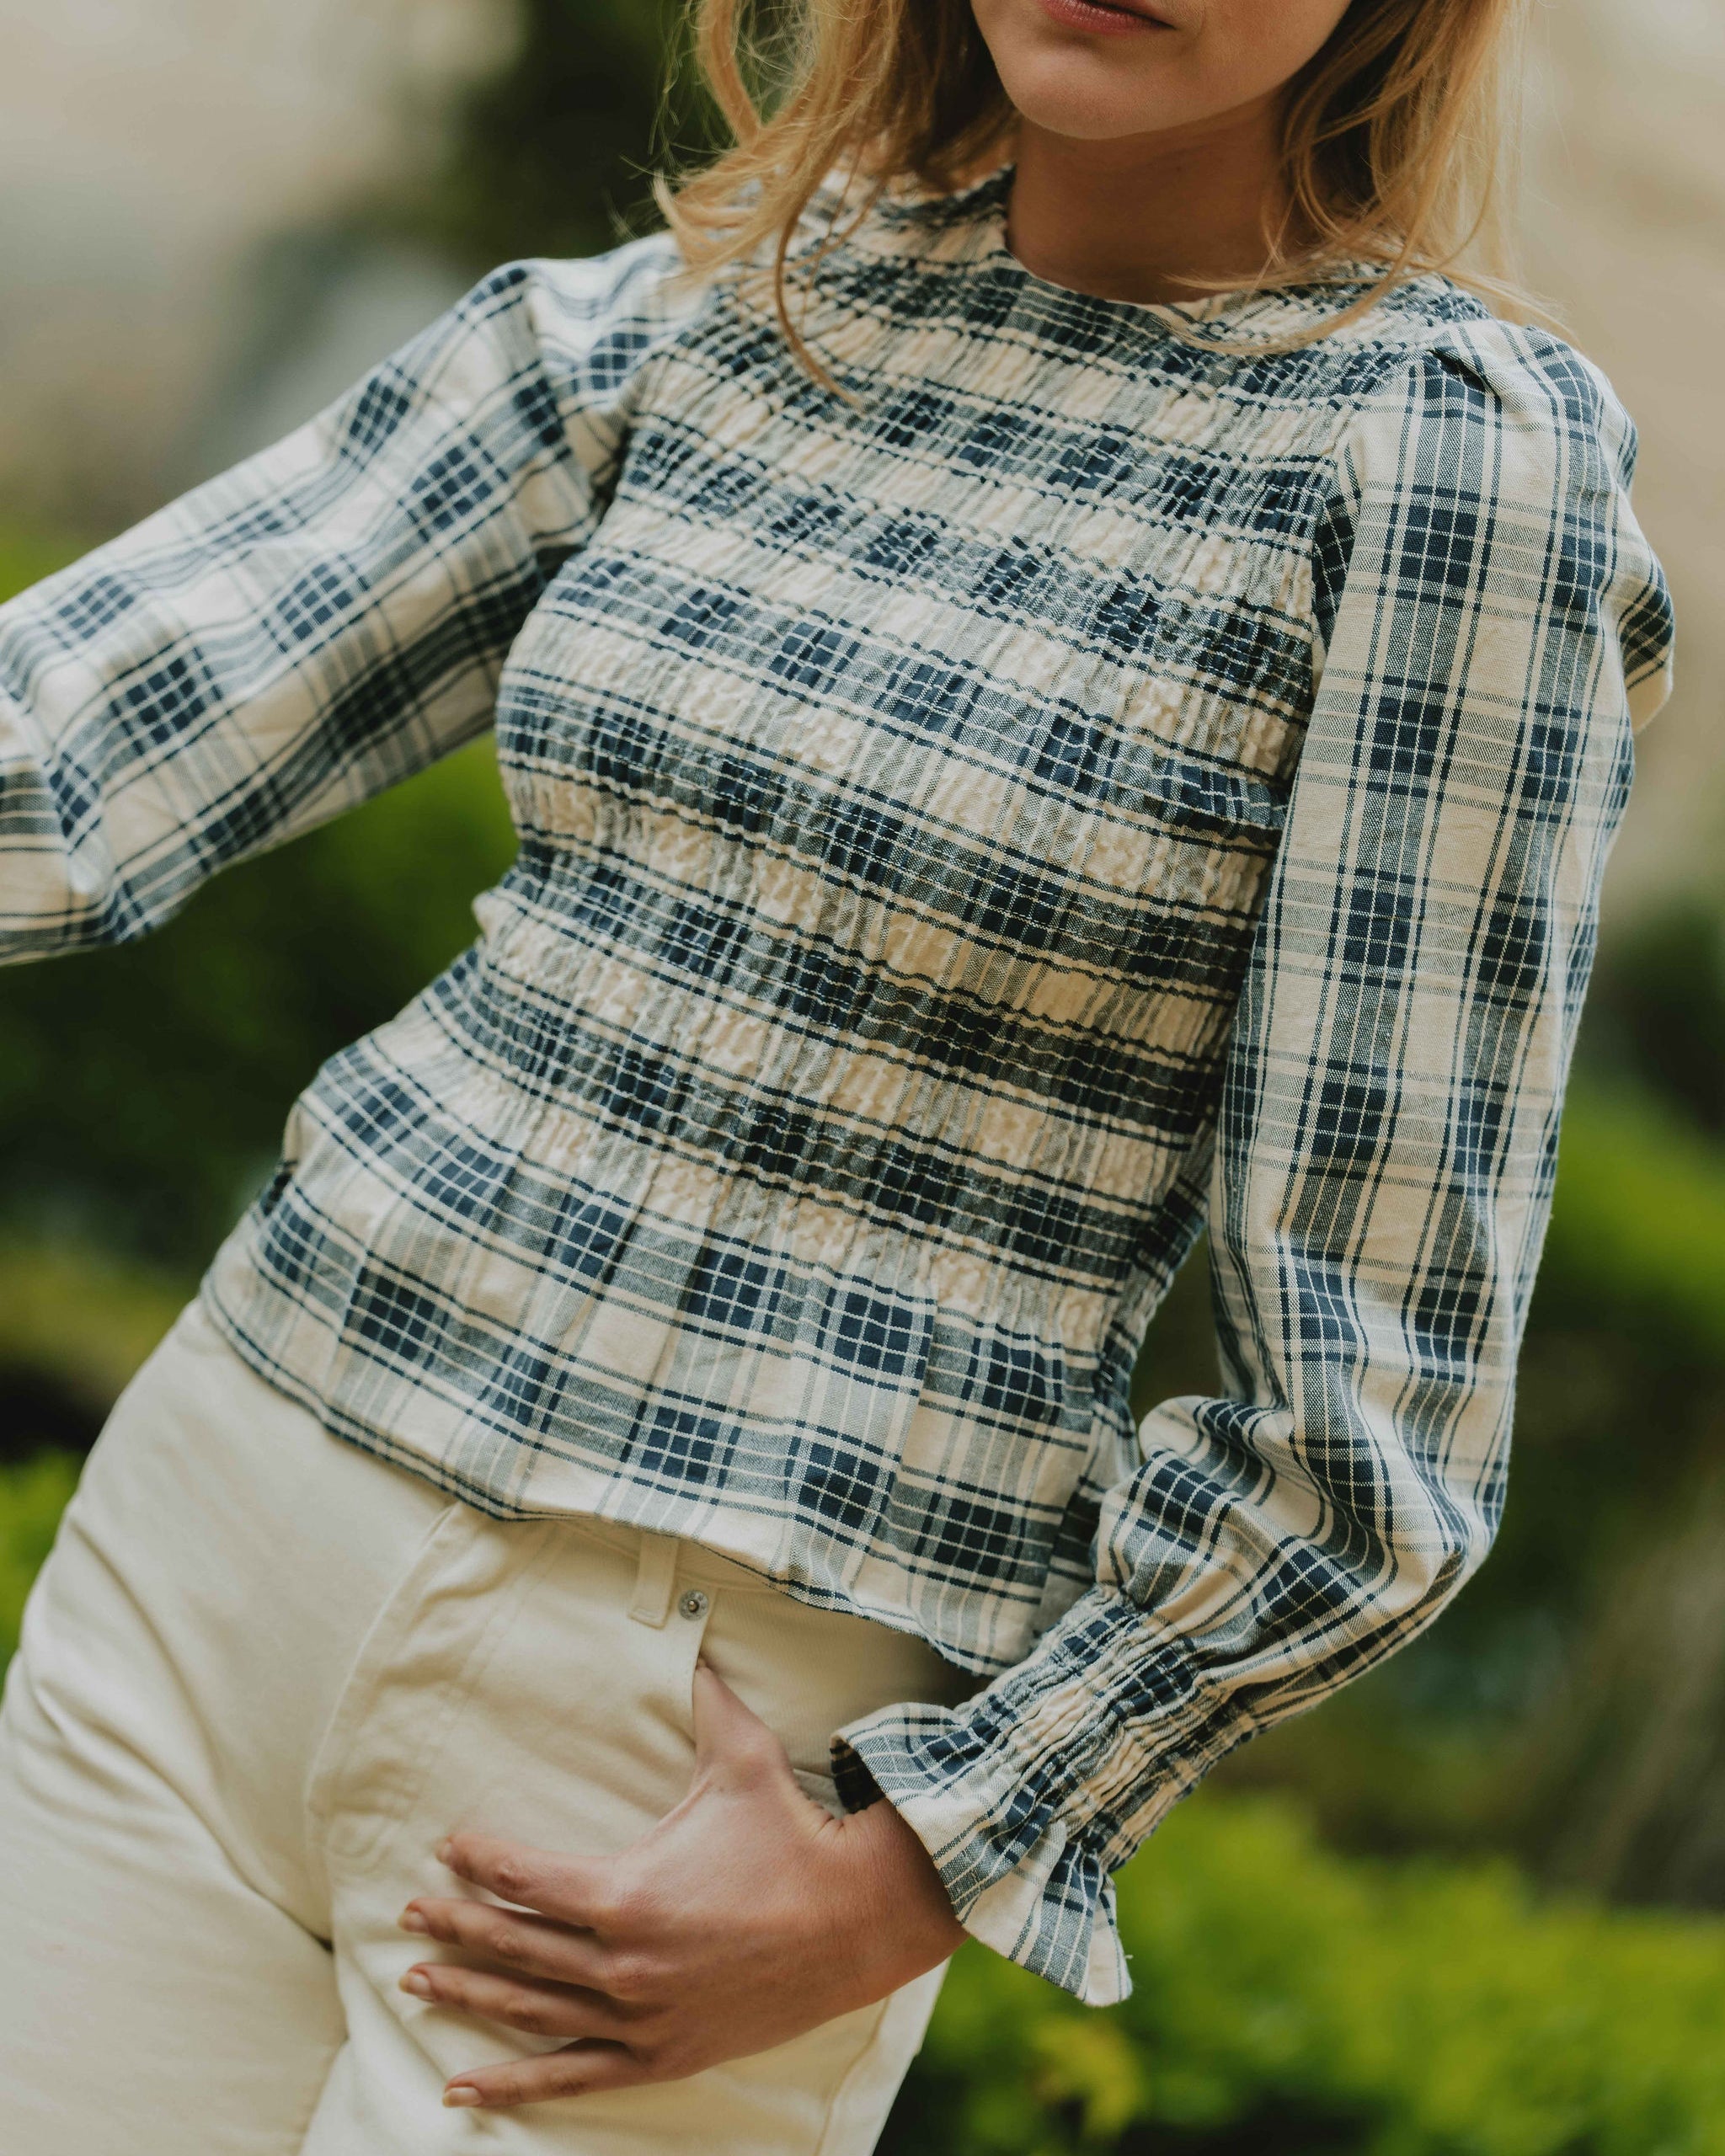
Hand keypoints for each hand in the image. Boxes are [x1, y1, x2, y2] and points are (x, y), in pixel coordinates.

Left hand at [397, 1661, 965, 2108]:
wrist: (856, 1919)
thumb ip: (705, 1698)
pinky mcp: (662, 2054)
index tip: (449, 1848)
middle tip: (407, 1914)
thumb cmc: (792, 1834)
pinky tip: (461, 2089)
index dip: (480, 1862)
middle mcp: (620, 1963)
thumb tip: (692, 1637)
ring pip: (530, 2009)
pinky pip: (570, 2077)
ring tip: (417, 1980)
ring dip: (468, 1993)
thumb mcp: (743, 1755)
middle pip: (512, 1945)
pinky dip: (512, 2086)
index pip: (525, 1879)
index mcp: (625, 1893)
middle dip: (453, 1926)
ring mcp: (638, 2017)